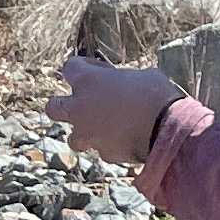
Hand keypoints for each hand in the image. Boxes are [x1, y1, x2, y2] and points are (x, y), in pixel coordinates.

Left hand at [50, 56, 180, 168]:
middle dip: (62, 106)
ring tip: (103, 129)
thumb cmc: (156, 93)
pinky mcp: (103, 152)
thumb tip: (128, 83)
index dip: (83, 67)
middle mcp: (79, 108)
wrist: (166, 128)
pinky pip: (102, 149)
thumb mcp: (141, 75)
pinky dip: (111, 145)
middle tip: (79, 104)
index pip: (70, 68)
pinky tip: (127, 140)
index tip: (98, 69)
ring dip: (85, 133)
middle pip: (53, 107)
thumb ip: (124, 79)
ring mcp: (88, 134)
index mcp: (87, 81)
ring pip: (73, 137)